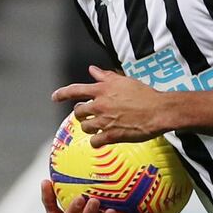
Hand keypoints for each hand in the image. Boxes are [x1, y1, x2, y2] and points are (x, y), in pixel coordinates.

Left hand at [52, 66, 166, 145]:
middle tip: (87, 114)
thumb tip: (93, 70)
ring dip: (89, 126)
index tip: (55, 97)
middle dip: (81, 113)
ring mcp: (105, 121)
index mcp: (102, 90)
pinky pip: (95, 141)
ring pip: (85, 127)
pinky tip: (101, 139)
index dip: (63, 94)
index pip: (76, 90)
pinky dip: (96, 141)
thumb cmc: (144, 94)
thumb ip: (105, 76)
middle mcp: (100, 105)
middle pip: (79, 111)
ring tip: (97, 125)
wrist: (158, 110)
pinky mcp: (111, 135)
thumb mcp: (124, 80)